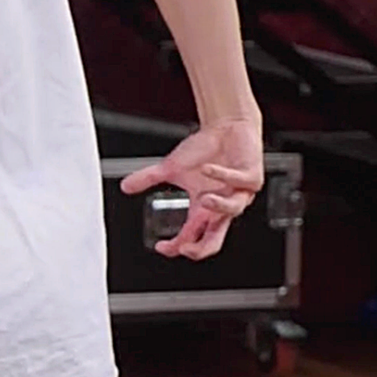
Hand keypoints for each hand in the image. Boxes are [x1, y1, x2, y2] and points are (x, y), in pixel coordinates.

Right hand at [120, 117, 264, 258]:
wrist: (227, 128)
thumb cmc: (205, 151)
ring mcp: (239, 193)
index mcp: (203, 211)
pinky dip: (222, 176)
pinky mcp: (251, 177)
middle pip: (215, 239)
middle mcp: (221, 207)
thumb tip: (125, 186)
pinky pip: (240, 182)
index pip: (189, 238)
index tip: (161, 246)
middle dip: (201, 248)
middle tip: (187, 248)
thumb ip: (148, 179)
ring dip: (218, 207)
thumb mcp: (172, 168)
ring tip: (204, 199)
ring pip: (233, 209)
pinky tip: (208, 168)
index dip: (176, 247)